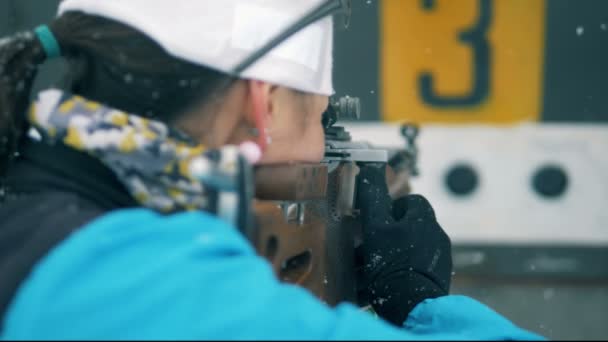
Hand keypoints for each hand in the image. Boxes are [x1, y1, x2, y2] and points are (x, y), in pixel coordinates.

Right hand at [356, 164, 451, 325]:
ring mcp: (440, 258)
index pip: (409, 201)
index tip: (376, 223)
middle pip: (411, 225)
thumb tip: (370, 166)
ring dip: (397, 252)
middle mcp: (437, 234)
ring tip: (377, 268)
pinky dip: (405, 270)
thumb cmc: (392, 264)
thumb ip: (372, 197)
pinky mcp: (439, 278)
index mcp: (425, 218)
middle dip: (391, 233)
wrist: (412, 306)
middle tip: (372, 246)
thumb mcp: (375, 226)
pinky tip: (390, 280)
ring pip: (414, 246)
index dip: (390, 209)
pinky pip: (418, 266)